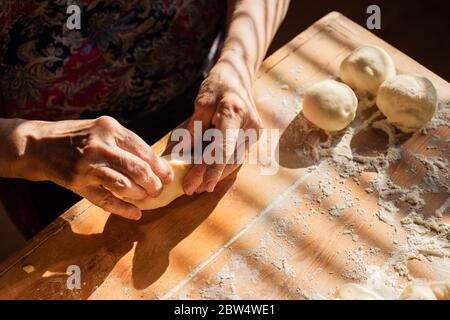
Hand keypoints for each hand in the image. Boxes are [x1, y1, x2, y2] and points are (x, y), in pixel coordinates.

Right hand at [19, 116, 172, 219]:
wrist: (38, 145)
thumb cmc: (78, 137)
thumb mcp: (102, 130)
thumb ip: (125, 144)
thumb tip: (155, 164)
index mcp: (110, 129)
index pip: (143, 150)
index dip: (159, 166)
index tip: (168, 176)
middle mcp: (99, 146)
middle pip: (137, 169)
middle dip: (153, 183)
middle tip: (159, 190)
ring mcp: (87, 165)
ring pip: (123, 185)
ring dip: (140, 194)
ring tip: (147, 198)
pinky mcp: (76, 183)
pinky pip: (104, 200)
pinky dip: (123, 209)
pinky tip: (135, 214)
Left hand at [183, 52, 262, 194]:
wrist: (239, 75)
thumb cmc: (218, 86)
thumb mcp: (201, 103)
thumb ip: (194, 130)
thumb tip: (182, 156)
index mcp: (234, 112)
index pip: (224, 146)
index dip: (214, 168)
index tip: (203, 185)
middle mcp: (249, 125)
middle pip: (229, 158)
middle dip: (208, 175)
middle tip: (189, 188)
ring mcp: (254, 132)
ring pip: (234, 162)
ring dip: (215, 175)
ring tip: (196, 186)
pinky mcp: (253, 137)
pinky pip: (237, 157)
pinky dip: (223, 168)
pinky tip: (209, 178)